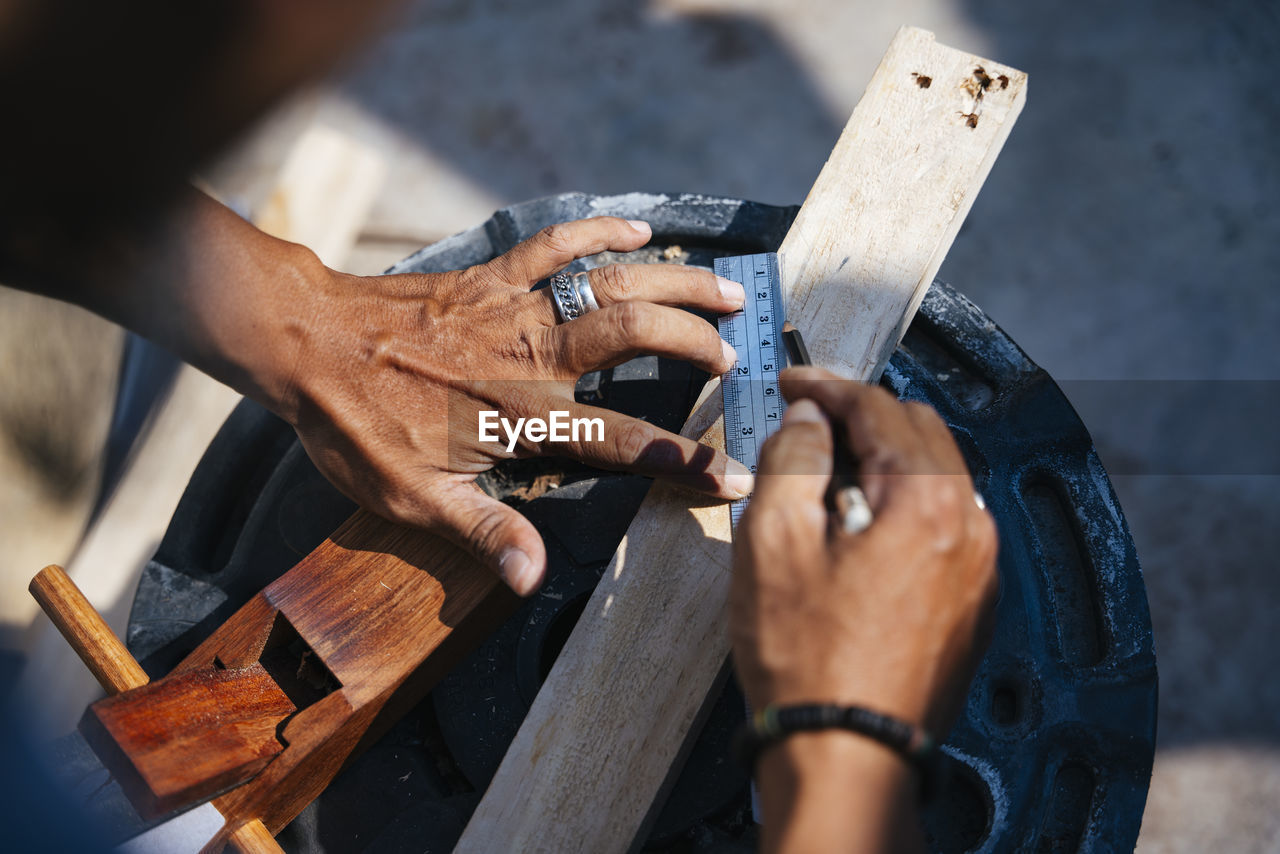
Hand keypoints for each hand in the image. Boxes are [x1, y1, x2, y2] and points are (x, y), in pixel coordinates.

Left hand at [279, 217, 750, 594]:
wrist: (303, 343)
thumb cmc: (355, 426)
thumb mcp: (412, 497)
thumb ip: (483, 532)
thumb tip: (534, 579)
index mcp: (522, 416)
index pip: (622, 440)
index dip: (683, 460)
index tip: (734, 476)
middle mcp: (531, 356)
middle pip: (635, 335)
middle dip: (696, 343)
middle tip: (737, 360)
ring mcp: (514, 308)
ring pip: (612, 282)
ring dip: (675, 284)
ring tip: (728, 292)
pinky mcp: (491, 275)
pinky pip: (556, 243)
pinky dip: (600, 231)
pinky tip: (639, 229)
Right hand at [730, 367, 997, 734]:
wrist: (848, 754)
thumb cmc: (808, 661)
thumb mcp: (773, 543)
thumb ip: (794, 460)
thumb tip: (811, 422)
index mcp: (926, 503)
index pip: (879, 409)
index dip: (827, 388)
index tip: (793, 387)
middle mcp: (970, 528)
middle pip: (920, 433)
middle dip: (862, 417)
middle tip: (806, 425)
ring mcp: (979, 569)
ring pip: (938, 477)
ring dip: (886, 460)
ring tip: (827, 479)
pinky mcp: (972, 604)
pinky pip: (944, 524)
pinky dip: (905, 505)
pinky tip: (860, 527)